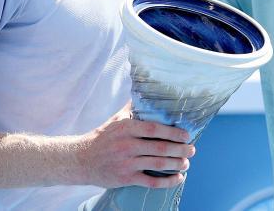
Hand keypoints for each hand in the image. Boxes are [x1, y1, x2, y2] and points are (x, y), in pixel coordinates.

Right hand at [77, 105, 194, 188]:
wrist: (81, 160)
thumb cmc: (102, 137)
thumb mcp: (116, 119)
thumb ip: (133, 107)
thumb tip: (148, 91)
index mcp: (127, 128)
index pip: (155, 129)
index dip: (173, 132)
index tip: (186, 135)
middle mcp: (127, 145)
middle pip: (160, 148)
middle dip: (181, 149)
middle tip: (192, 149)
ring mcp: (126, 163)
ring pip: (158, 165)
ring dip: (177, 164)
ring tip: (186, 163)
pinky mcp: (125, 178)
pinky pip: (151, 182)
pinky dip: (167, 181)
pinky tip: (178, 178)